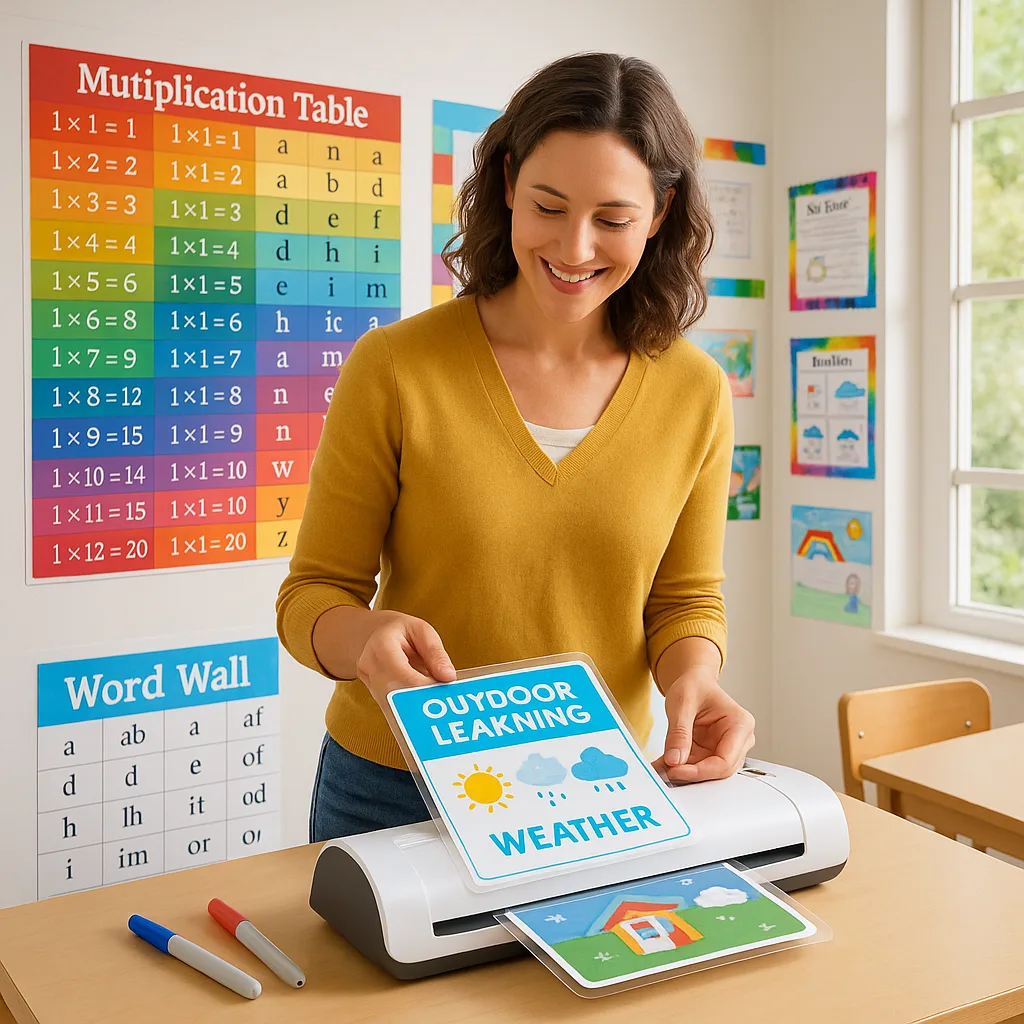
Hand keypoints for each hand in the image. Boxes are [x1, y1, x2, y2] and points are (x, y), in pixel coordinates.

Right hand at [355, 611, 456, 708]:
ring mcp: (369, 682)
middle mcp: (369, 665)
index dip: (421, 686)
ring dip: (417, 707)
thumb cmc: (400, 631)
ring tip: (437, 702)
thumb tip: (448, 676)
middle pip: (395, 693)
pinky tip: (427, 706)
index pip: (401, 672)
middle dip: (421, 700)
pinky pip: (394, 708)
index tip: (441, 691)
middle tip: (443, 700)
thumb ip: (435, 653)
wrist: (373, 635)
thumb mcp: (421, 631)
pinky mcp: (374, 695)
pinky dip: (412, 709)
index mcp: (381, 645)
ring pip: (393, 706)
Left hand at [651, 668, 754, 782]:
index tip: (675, 770)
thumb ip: (679, 733)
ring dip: (683, 772)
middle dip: (691, 773)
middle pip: (718, 771)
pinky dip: (679, 767)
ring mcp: (726, 748)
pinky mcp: (712, 753)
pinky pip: (696, 767)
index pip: (725, 761)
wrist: (693, 683)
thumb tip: (674, 760)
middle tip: (665, 770)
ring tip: (660, 767)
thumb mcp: (682, 704)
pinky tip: (662, 764)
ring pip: (707, 773)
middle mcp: (738, 740)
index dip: (700, 771)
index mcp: (740, 724)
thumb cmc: (695, 686)